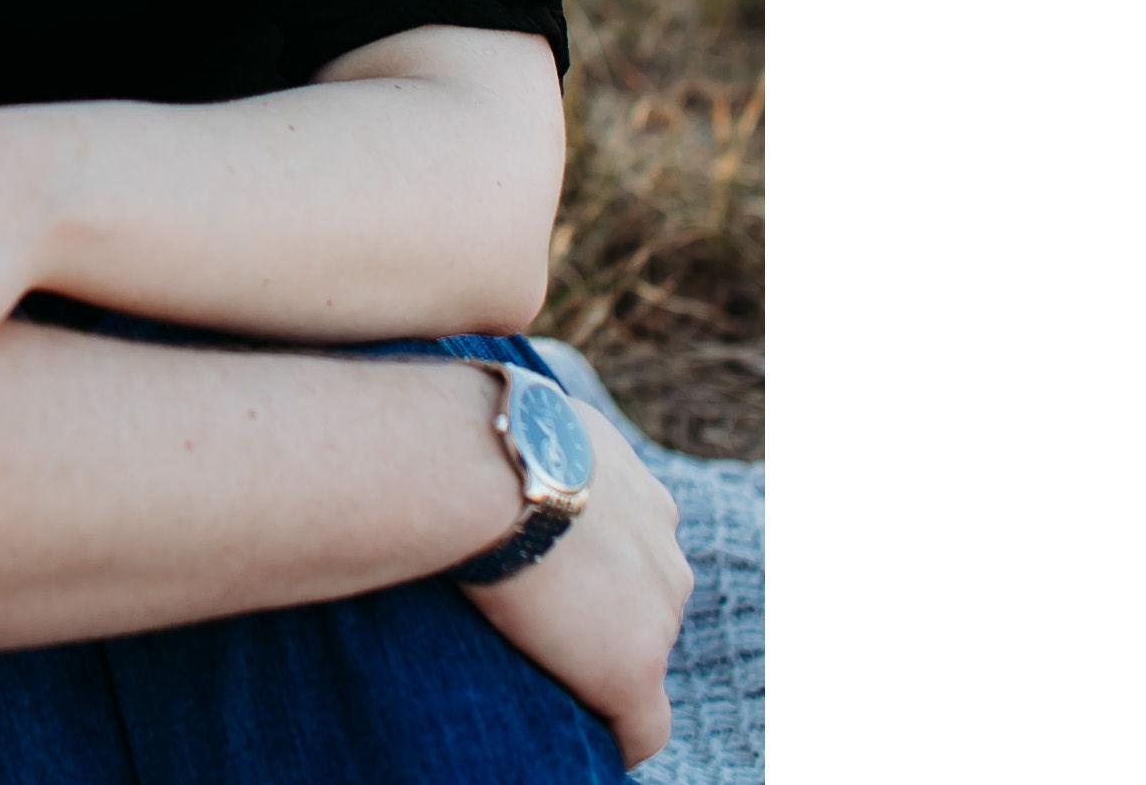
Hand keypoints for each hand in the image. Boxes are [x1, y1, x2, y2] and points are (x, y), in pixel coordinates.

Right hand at [463, 398, 690, 769]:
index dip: (591, 564)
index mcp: (641, 494)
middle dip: (604, 609)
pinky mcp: (632, 669)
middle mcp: (666, 552)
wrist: (482, 465)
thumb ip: (529, 430)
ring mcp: (657, 613)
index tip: (548, 569)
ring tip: (542, 658)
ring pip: (641, 653)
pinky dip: (617, 733)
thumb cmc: (479, 431)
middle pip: (645, 600)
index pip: (632, 546)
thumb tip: (478, 410)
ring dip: (602, 657)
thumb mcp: (523, 411)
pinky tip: (591, 735)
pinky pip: (643, 728)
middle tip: (539, 611)